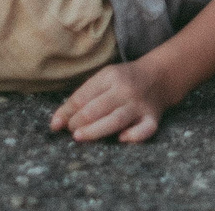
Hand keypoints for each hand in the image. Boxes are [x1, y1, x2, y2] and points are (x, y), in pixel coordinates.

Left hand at [52, 61, 170, 143]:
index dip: (66, 113)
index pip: (82, 97)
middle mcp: (125, 90)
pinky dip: (133, 136)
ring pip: (115, 120)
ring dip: (94, 131)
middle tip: (72, 132)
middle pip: (96, 109)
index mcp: (110, 76)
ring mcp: (140, 104)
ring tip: (79, 137)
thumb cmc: (123, 80)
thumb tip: (54, 125)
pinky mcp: (153, 118)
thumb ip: (80, 99)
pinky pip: (145, 130)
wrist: (159, 76)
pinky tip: (121, 138)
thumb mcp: (102, 80)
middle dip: (78, 123)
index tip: (58, 125)